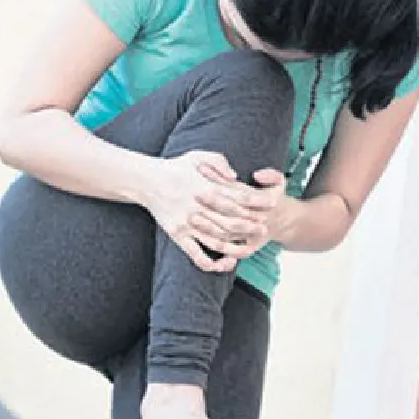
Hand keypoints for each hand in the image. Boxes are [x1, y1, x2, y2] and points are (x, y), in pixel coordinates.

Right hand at [142, 151, 272, 272]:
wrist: (146, 180)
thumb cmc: (175, 168)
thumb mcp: (197, 155)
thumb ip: (219, 162)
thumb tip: (235, 177)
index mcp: (205, 187)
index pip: (237, 196)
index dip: (256, 202)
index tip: (271, 204)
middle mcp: (198, 206)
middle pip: (231, 219)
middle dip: (250, 225)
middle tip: (265, 228)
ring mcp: (188, 223)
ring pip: (217, 239)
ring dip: (235, 246)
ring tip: (250, 248)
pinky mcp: (178, 235)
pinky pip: (196, 254)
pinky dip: (211, 262)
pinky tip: (224, 263)